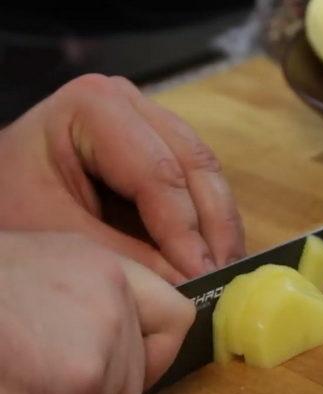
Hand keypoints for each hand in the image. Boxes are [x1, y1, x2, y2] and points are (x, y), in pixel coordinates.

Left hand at [0, 74, 245, 282]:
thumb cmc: (8, 205)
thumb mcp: (59, 234)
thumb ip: (128, 258)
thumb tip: (191, 285)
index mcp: (95, 106)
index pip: (157, 171)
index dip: (183, 228)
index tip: (200, 274)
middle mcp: (130, 104)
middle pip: (194, 164)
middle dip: (212, 226)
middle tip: (223, 277)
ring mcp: (149, 122)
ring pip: (205, 173)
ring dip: (218, 225)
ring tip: (225, 272)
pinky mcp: (159, 147)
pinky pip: (197, 183)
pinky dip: (208, 222)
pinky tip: (214, 256)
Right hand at [0, 231, 195, 393]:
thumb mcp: (42, 265)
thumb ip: (93, 300)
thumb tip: (117, 348)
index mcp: (107, 272)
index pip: (175, 319)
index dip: (154, 355)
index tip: (127, 373)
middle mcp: (111, 309)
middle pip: (136, 381)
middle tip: (49, 386)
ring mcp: (93, 356)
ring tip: (25, 387)